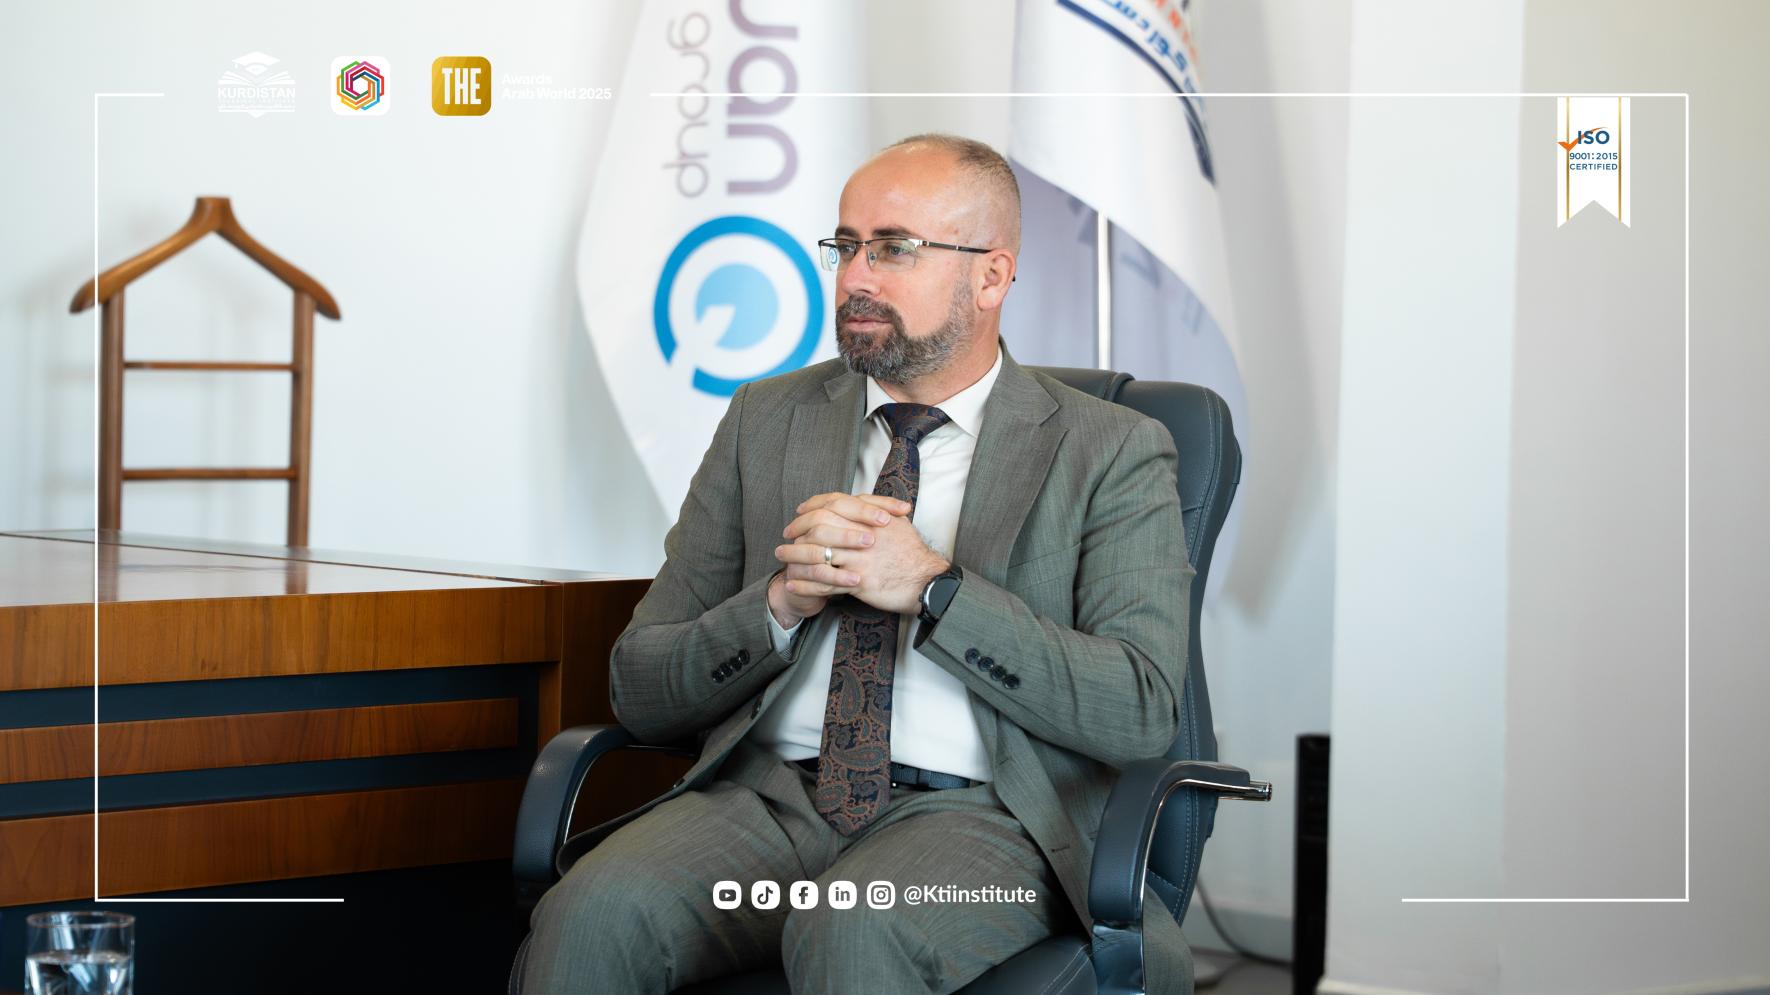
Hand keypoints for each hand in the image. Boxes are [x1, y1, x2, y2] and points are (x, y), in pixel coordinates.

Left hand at [778, 492, 948, 616]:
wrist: (927, 581)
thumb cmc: (913, 553)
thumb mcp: (899, 524)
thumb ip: (880, 510)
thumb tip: (865, 502)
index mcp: (871, 518)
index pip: (835, 504)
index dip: (813, 506)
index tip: (801, 512)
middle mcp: (862, 535)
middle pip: (820, 526)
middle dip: (798, 529)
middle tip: (787, 535)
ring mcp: (858, 559)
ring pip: (817, 553)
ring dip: (795, 556)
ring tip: (782, 557)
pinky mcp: (858, 582)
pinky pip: (824, 582)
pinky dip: (806, 583)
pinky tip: (793, 584)